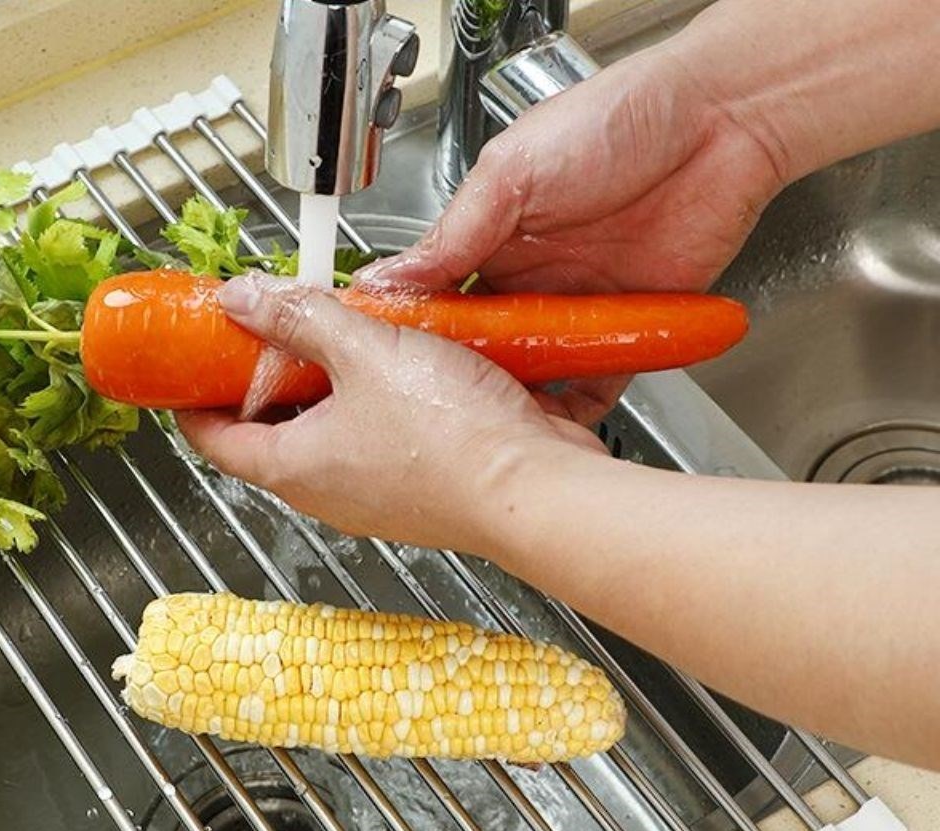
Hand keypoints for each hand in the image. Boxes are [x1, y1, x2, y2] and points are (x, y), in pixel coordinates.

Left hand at [178, 272, 607, 553]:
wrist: (537, 489)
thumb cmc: (453, 438)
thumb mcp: (365, 351)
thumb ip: (301, 318)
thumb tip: (244, 299)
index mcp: (293, 468)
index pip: (213, 440)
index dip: (192, 399)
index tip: (188, 367)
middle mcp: (328, 493)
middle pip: (270, 434)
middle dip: (266, 380)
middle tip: (270, 329)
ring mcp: (375, 497)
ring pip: (328, 436)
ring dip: (327, 388)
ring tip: (342, 334)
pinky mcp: (418, 491)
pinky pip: (377, 442)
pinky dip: (374, 404)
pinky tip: (401, 363)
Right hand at [360, 39, 789, 421]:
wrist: (722, 122)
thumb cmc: (621, 119)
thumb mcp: (512, 171)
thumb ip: (454, 233)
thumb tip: (390, 279)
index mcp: (491, 238)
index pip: (439, 302)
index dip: (418, 338)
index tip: (397, 367)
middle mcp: (531, 279)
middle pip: (484, 349)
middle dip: (465, 383)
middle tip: (447, 408)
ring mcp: (576, 308)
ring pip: (535, 375)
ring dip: (517, 403)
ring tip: (493, 429)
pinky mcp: (625, 330)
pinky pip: (596, 382)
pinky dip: (579, 410)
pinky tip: (555, 427)